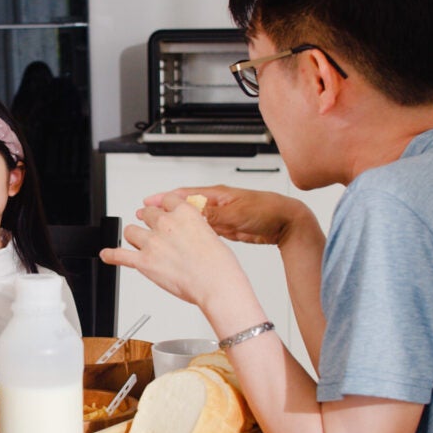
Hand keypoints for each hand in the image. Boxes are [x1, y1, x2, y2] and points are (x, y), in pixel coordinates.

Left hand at [100, 191, 250, 308]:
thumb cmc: (219, 265)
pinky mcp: (144, 262)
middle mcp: (165, 224)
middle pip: (146, 213)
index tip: (161, 210)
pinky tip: (107, 254)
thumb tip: (186, 232)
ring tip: (139, 244)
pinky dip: (111, 255)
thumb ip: (192, 228)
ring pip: (131, 231)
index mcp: (184, 213)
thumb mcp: (210, 234)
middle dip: (149, 222)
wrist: (216, 284)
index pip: (166, 200)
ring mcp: (152, 242)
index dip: (163, 206)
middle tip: (153, 230)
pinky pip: (120, 255)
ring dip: (135, 237)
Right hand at [147, 185, 313, 246]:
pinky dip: (191, 232)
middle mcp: (216, 203)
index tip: (148, 202)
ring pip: (192, 219)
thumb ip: (212, 215)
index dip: (164, 198)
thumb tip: (191, 215)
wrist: (286, 222)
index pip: (184, 194)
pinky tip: (183, 238)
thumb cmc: (267, 210)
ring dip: (177, 222)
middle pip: (184, 206)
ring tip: (160, 227)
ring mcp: (220, 215)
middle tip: (146, 214)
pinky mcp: (226, 227)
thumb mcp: (236, 213)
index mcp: (216, 194)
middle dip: (165, 210)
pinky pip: (203, 229)